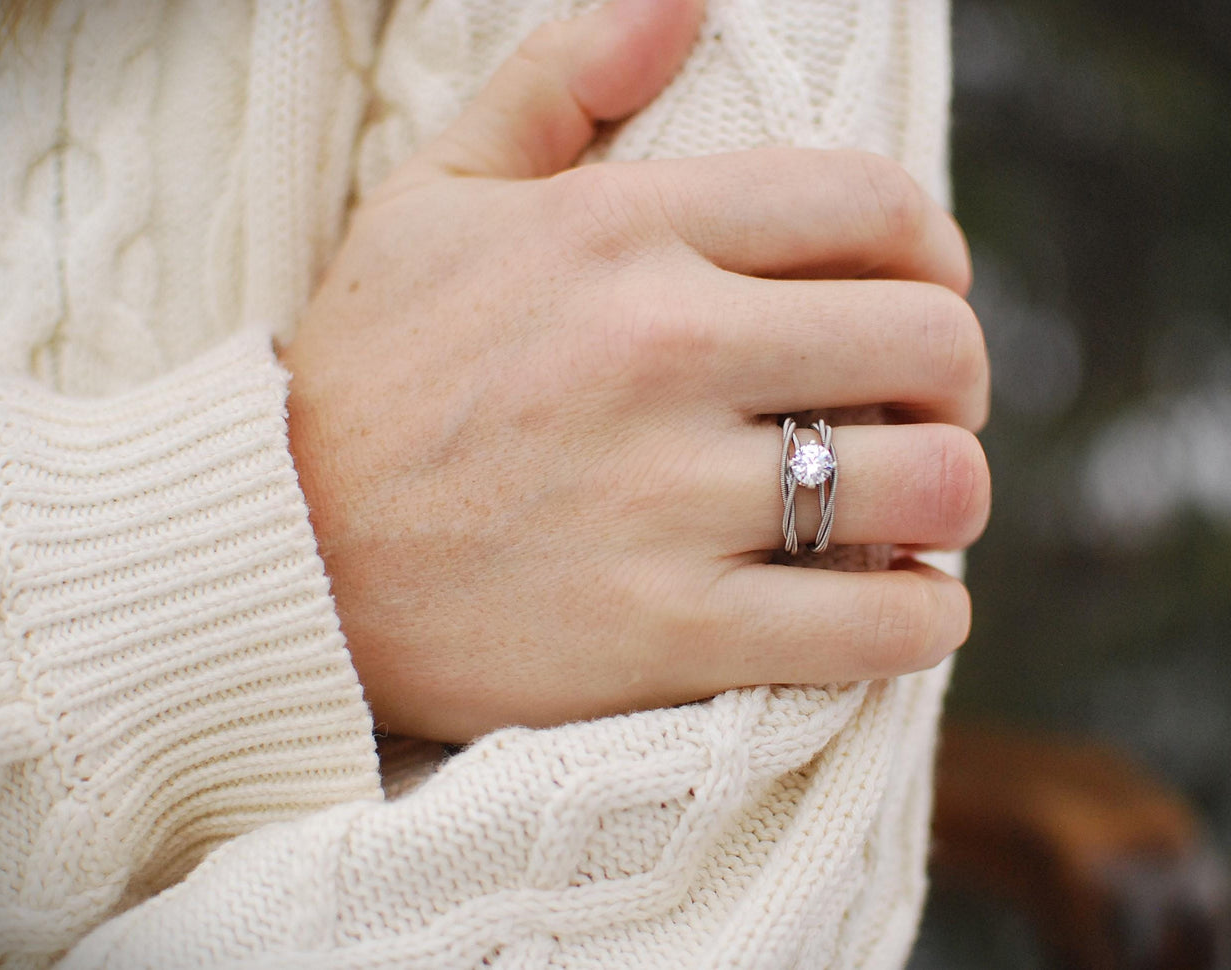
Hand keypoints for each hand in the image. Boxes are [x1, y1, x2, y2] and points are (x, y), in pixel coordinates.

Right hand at [280, 0, 989, 741]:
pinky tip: (896, 600)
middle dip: (957, 376)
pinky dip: (924, 613)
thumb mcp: (431, 198)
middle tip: (921, 410)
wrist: (272, 561)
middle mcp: (658, 348)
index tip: (917, 294)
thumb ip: (558, 80)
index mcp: (620, 232)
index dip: (933, 251)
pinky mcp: (666, 633)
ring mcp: (665, 498)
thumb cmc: (364, 376)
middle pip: (931, 339)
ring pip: (933, 482)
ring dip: (952, 495)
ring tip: (906, 508)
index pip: (872, 206)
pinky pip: (881, 623)